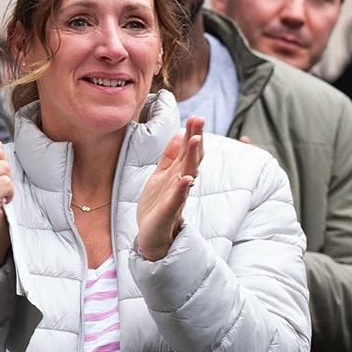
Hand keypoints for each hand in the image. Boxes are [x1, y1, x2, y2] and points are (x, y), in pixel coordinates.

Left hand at [136, 116, 203, 260]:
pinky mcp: (169, 211)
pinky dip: (182, 189)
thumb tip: (179, 134)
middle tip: (200, 120)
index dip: (192, 134)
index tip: (197, 117)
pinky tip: (186, 179)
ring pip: (188, 174)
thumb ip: (171, 156)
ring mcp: (177, 196)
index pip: (188, 150)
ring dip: (192, 158)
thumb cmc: (158, 205)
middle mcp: (181, 182)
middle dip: (196, 139)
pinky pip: (177, 198)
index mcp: (178, 173)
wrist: (152, 235)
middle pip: (191, 158)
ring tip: (195, 140)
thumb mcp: (162, 175)